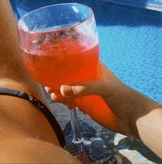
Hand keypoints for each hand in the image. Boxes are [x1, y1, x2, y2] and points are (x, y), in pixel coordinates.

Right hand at [45, 63, 159, 137]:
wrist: (132, 118)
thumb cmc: (121, 95)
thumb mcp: (103, 87)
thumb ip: (83, 88)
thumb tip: (61, 89)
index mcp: (93, 67)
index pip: (77, 58)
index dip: (65, 58)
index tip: (51, 57)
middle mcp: (88, 78)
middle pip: (69, 74)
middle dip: (57, 75)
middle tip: (45, 77)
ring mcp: (86, 92)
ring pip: (68, 88)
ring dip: (57, 88)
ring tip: (48, 89)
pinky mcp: (85, 105)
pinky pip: (70, 101)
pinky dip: (62, 100)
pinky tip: (56, 99)